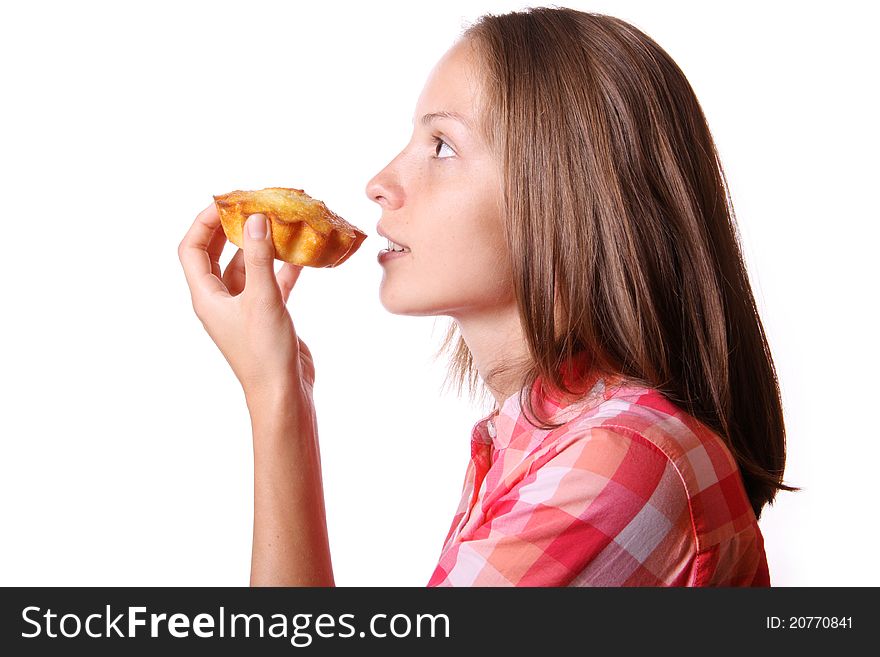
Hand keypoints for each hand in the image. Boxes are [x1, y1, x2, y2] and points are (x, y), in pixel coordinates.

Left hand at [178, 203, 314, 399]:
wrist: (283, 394)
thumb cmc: (264, 352)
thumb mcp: (262, 299)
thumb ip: (258, 258)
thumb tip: (255, 219)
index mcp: (207, 297)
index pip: (192, 249)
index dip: (204, 222)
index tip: (227, 201)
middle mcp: (220, 300)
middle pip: (216, 254)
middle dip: (231, 228)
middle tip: (251, 205)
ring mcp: (243, 308)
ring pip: (247, 266)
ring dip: (260, 246)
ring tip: (277, 222)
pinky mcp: (267, 315)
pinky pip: (270, 282)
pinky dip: (282, 267)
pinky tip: (300, 253)